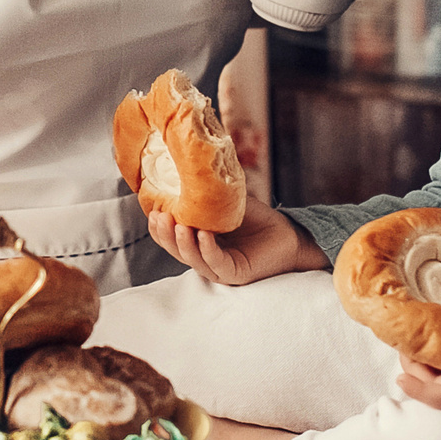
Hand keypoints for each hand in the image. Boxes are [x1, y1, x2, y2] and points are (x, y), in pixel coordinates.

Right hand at [147, 194, 313, 285]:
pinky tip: (203, 235)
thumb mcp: (226, 202)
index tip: (152, 212)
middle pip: (177, 251)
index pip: (171, 240)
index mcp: (198, 243)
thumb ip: (206, 192)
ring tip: (177, 225)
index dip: (158, 229)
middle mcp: (205, 258)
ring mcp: (219, 268)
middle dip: (164, 236)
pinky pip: (217, 263)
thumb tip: (187, 165)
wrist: (288, 234)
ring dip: (183, 243)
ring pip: (193, 260)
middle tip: (159, 218)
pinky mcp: (235, 274)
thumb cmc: (257, 219)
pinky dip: (207, 249)